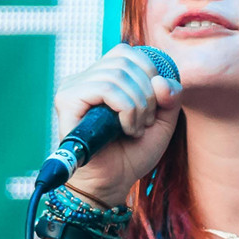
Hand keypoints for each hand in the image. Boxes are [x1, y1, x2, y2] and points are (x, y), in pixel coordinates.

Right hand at [49, 44, 182, 206]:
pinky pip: (106, 89)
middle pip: (125, 62)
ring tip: (136, 130)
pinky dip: (126, 110)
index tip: (153, 108)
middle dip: (147, 94)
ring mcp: (72, 88)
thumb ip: (171, 96)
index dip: (149, 73)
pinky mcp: (67, 101)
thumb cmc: (132, 154)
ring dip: (138, 106)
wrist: (112, 184)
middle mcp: (83, 78)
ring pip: (118, 76)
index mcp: (101, 77)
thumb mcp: (163, 121)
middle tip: (146, 123)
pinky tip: (126, 130)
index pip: (127, 53)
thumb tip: (160, 80)